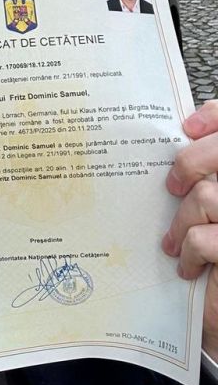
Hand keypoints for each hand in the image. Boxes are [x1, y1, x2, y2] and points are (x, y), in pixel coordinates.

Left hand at [162, 100, 217, 357]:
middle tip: (172, 186)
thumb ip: (209, 175)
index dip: (215, 117)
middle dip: (189, 164)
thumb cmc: (217, 253)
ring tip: (174, 244)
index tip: (188, 128)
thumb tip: (188, 130)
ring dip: (183, 222)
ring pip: (207, 197)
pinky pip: (206, 240)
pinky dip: (191, 254)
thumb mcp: (211, 213)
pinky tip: (189, 268)